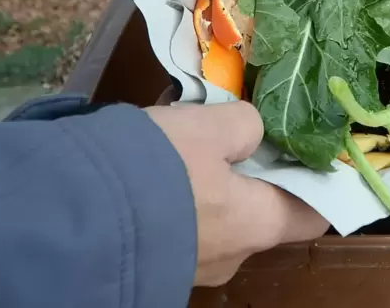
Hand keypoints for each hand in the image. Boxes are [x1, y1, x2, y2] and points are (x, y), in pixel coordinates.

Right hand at [145, 102, 328, 285]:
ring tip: (185, 141)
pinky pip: (181, 225)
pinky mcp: (157, 261)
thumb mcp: (207, 128)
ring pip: (216, 215)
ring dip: (209, 182)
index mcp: (257, 224)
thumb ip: (243, 124)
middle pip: (261, 210)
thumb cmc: (157, 170)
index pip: (314, 212)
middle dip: (251, 172)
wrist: (70, 217)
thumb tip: (250, 130)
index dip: (319, 180)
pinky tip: (155, 166)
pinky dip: (179, 196)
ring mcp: (193, 265)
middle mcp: (232, 254)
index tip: (310, 150)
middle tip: (236, 133)